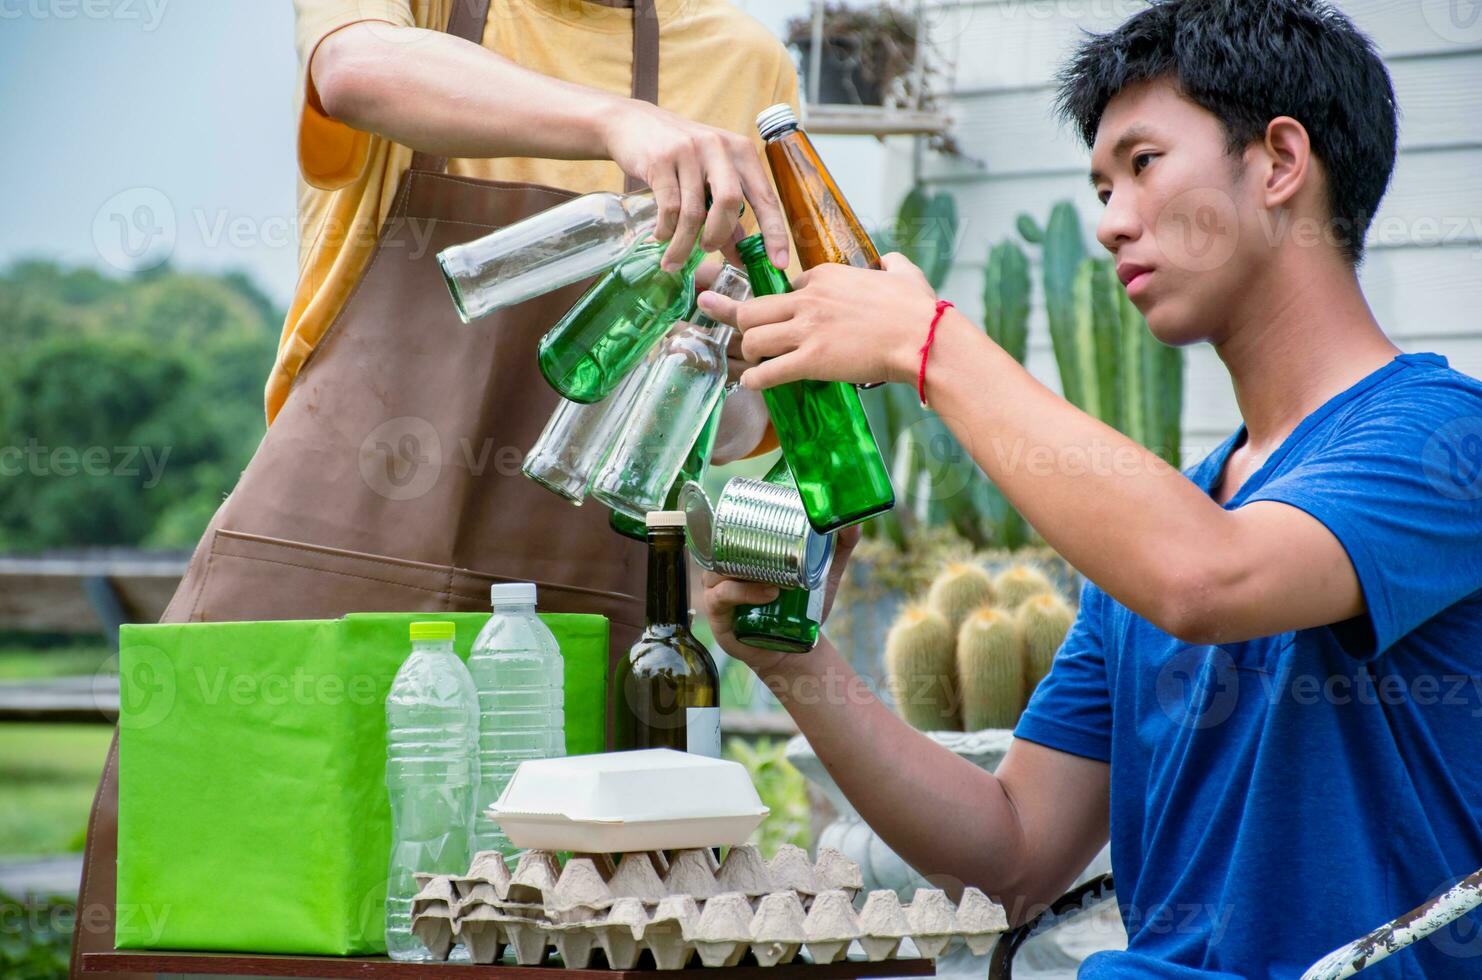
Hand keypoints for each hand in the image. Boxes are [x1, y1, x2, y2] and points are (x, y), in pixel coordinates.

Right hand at [601, 102, 789, 272]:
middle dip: (720, 236)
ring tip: (674, 261)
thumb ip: (726, 214)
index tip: (780, 264)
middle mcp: (719, 147)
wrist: (630, 122)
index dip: (774, 233)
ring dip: (684, 244)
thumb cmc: (678, 154)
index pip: (765, 197)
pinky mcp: (660, 159)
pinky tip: (661, 237)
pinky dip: (666, 231)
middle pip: (730, 202)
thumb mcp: (709, 176)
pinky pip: (669, 208)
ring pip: (694, 212)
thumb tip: (741, 258)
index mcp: (741, 152)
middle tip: (708, 250)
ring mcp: (689, 151)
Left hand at [696, 253, 937, 389]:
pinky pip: (767, 371)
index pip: (787, 286)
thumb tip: (889, 261)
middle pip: (753, 308)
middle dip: (742, 322)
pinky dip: (755, 379)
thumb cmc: (917, 309)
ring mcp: (807, 329)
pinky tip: (752, 383)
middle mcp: (809, 298)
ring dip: (748, 352)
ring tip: (753, 362)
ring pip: (752, 336)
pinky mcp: (811, 360)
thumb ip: (891, 263)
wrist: (923, 338)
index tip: (786, 319)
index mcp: (826, 275)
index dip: (783, 306)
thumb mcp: (904, 272)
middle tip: (743, 334)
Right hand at [700, 524, 862, 672]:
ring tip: (778, 580)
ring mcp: (716, 589)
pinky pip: (722, 596)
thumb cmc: (802, 606)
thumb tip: (853, 522)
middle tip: (778, 541)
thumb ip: (839, 547)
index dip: (740, 513)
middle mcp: (723, 566)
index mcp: (740, 550)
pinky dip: (744, 593)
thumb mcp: (824, 574)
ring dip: (746, 570)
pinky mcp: (716, 613)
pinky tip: (768, 593)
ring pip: (720, 569)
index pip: (730, 524)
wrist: (793, 649)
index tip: (765, 507)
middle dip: (744, 538)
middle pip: (721, 543)